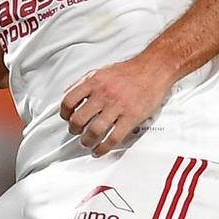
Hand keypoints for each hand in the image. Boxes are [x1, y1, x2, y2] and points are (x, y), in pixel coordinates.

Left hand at [59, 55, 173, 155]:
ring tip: (86, 143)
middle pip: (79, 119)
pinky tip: (100, 150)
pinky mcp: (131, 117)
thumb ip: (85, 82)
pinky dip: (103, 148)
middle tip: (76, 133)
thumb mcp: (102, 71)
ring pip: (94, 131)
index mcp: (94, 82)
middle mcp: (104, 94)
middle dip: (74, 130)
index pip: (69, 100)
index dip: (64, 113)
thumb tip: (70, 93)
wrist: (155, 69)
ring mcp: (117, 107)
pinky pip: (113, 138)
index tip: (66, 118)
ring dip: (87, 141)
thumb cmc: (131, 71)